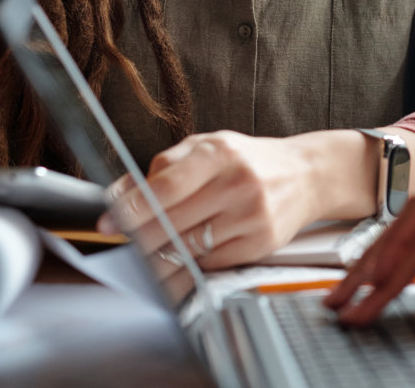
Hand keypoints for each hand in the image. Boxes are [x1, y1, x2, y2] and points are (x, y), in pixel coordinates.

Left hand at [102, 130, 318, 274]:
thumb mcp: (207, 147)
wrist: (306, 174)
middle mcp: (237, 183)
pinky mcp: (261, 243)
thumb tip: (118, 193)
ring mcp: (251, 216)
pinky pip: (211, 264)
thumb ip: (163, 167)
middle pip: (173, 222)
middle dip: (140, 237)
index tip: (108, 221)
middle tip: (122, 242)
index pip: (166, 186)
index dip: (132, 207)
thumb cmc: (247, 160)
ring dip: (160, 257)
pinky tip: (178, 261)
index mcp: (219, 152)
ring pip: (189, 249)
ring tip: (146, 255)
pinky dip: (188, 266)